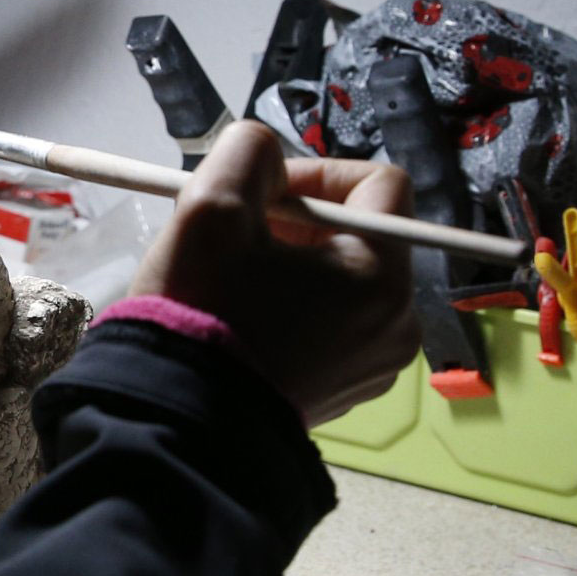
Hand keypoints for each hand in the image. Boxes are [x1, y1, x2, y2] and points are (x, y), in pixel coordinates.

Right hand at [127, 122, 418, 426]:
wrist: (178, 423)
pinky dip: (298, 310)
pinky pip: (335, 327)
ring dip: (297, 264)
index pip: (380, 182)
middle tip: (240, 235)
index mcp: (382, 275)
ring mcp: (376, 364)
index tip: (261, 192)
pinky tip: (247, 321)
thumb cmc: (201, 314)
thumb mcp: (209, 206)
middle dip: (301, 221)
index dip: (317, 171)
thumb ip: (248, 153)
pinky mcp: (348, 392)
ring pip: (347, 281)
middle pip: (363, 235)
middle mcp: (398, 322)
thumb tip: (266, 157)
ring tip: (238, 280)